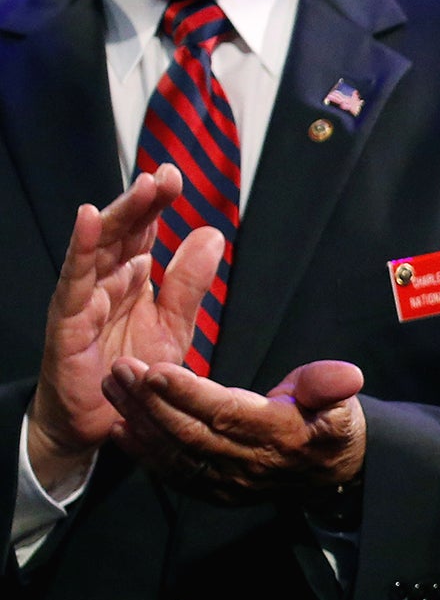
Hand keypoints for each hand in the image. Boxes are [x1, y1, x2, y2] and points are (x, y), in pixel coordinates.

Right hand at [26, 165, 220, 492]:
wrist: (99, 424)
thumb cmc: (130, 372)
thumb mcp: (173, 326)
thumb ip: (190, 284)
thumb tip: (211, 234)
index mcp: (132, 280)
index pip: (144, 233)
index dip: (157, 205)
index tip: (177, 178)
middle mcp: (106, 283)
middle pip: (123, 232)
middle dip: (142, 202)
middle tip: (166, 175)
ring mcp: (85, 299)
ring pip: (100, 248)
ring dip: (120, 215)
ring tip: (142, 187)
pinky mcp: (69, 321)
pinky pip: (75, 280)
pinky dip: (82, 248)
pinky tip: (91, 221)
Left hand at [101, 357, 367, 503]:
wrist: (331, 476)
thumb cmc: (330, 427)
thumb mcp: (342, 401)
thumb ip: (332, 384)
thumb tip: (347, 375)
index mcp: (280, 436)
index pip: (227, 414)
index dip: (189, 395)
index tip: (156, 371)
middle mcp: (249, 464)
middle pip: (191, 434)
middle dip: (151, 402)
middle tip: (121, 369)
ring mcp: (227, 482)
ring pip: (175, 453)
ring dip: (140, 421)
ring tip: (114, 386)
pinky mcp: (213, 491)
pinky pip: (172, 473)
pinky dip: (144, 452)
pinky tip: (121, 427)